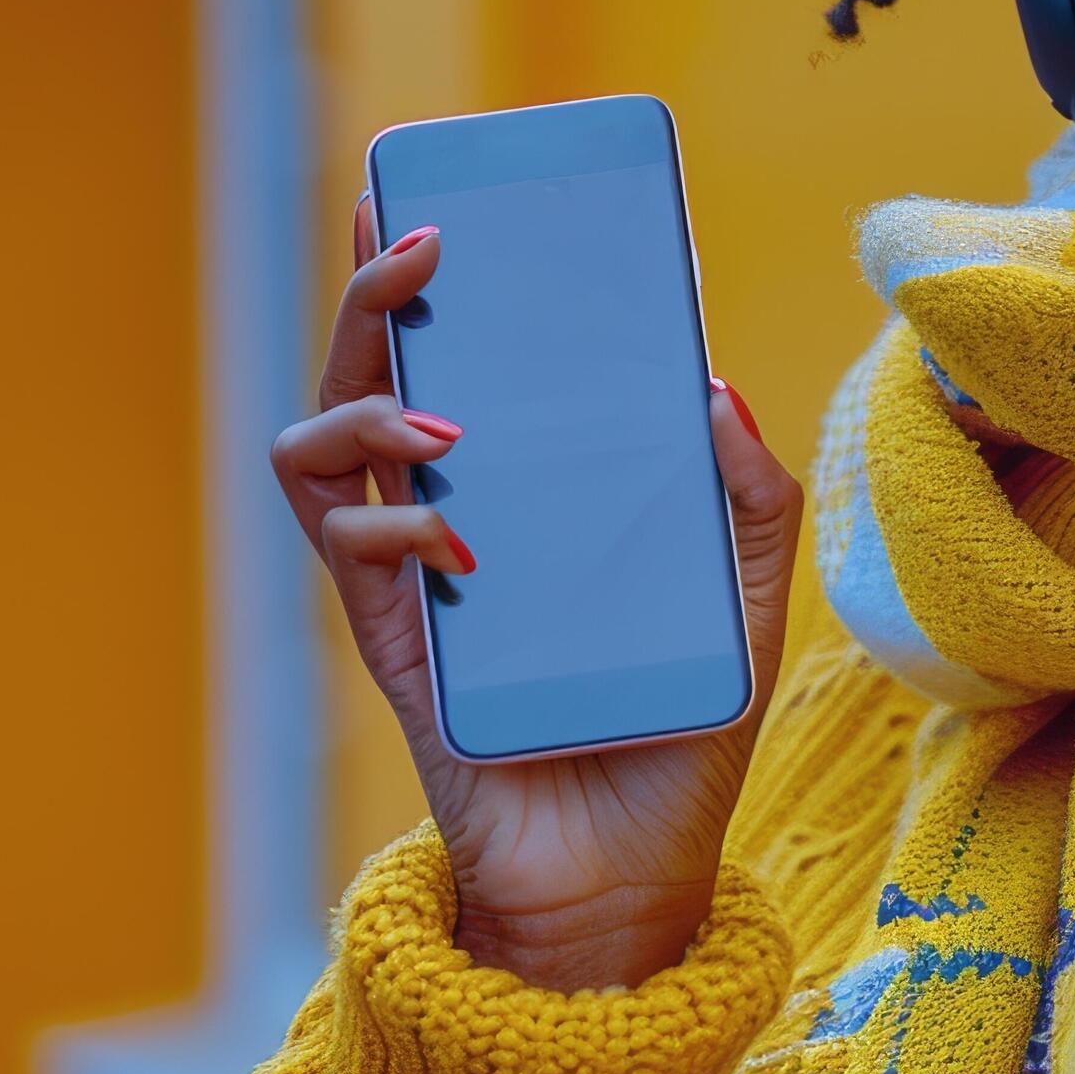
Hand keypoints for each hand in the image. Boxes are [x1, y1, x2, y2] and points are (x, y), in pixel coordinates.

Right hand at [271, 194, 805, 988]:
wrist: (627, 878)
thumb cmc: (676, 734)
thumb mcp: (748, 606)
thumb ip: (754, 501)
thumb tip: (713, 387)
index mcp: (526, 482)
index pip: (463, 353)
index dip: (436, 272)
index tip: (451, 195)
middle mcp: (449, 507)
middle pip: (372, 367)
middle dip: (378, 289)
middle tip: (422, 241)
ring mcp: (407, 569)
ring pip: (320, 441)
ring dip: (367, 407)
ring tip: (447, 427)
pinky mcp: (387, 640)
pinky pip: (344, 548)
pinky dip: (386, 525)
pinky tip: (453, 540)